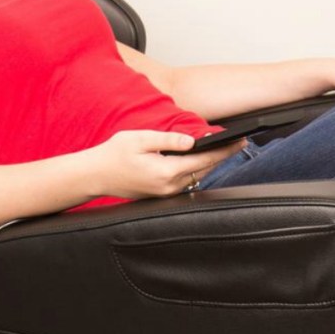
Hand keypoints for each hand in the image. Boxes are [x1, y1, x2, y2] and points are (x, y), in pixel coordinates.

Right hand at [91, 130, 245, 197]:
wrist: (93, 176)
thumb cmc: (112, 155)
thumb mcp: (140, 139)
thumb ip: (168, 139)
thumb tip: (193, 141)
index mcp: (166, 171)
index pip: (204, 160)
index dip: (224, 150)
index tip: (240, 142)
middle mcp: (168, 186)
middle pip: (204, 170)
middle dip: (221, 157)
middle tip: (237, 144)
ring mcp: (164, 193)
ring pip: (195, 177)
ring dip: (208, 164)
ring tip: (221, 151)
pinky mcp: (159, 194)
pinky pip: (184, 182)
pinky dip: (194, 171)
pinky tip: (198, 161)